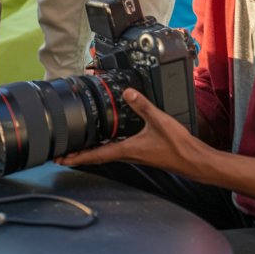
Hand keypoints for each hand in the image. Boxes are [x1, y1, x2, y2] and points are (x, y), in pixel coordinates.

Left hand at [55, 88, 207, 176]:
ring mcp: (134, 155)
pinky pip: (117, 151)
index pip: (96, 155)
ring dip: (91, 153)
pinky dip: (106, 148)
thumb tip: (128, 92)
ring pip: (106, 155)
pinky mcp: (141, 153)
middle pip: (96, 157)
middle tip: (61, 155)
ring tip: (77, 149)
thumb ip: (143, 106)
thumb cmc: (178, 146)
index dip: (77, 157)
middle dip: (78, 156)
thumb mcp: (159, 121)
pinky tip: (106, 142)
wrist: (194, 161)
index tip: (61, 159)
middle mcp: (128, 155)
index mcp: (127, 150)